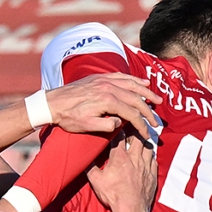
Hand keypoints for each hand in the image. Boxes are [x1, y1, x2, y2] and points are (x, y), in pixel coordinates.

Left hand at [46, 74, 160, 141]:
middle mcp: (109, 87)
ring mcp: (106, 80)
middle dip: (148, 111)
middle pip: (136, 99)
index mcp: (107, 101)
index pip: (131, 113)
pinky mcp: (102, 77)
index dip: (141, 125)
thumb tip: (120, 123)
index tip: (147, 135)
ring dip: (147, 92)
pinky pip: (123, 76)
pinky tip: (143, 83)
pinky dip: (135, 79)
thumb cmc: (68, 117)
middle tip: (157, 121)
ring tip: (157, 100)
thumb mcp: (86, 126)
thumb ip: (105, 126)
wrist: (54, 102)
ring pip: (133, 85)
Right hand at [86, 134, 157, 211]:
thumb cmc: (113, 195)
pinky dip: (150, 156)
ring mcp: (145, 165)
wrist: (131, 208)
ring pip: (148, 146)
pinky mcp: (153, 173)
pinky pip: (154, 159)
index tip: (116, 127)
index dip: (117, 130)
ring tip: (139, 143)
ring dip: (144, 143)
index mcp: (119, 157)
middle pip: (137, 136)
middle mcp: (134, 157)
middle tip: (130, 132)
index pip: (119, 137)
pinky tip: (147, 158)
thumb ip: (91, 168)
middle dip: (133, 132)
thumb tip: (86, 160)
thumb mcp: (96, 181)